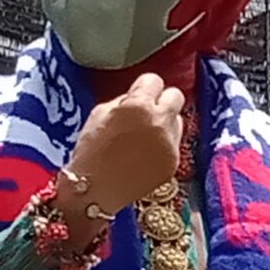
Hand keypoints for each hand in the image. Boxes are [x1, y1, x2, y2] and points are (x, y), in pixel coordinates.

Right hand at [63, 73, 186, 217]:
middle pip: (176, 96)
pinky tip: (144, 154)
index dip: (143, 88)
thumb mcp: (99, 113)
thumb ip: (124, 100)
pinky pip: (174, 144)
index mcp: (139, 105)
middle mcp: (160, 122)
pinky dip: (163, 145)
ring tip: (144, 136)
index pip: (154, 80)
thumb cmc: (91, 149)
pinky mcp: (173, 162)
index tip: (137, 96)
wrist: (94, 189)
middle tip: (147, 112)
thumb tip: (139, 96)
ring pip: (178, 121)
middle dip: (162, 100)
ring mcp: (170, 144)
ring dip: (165, 123)